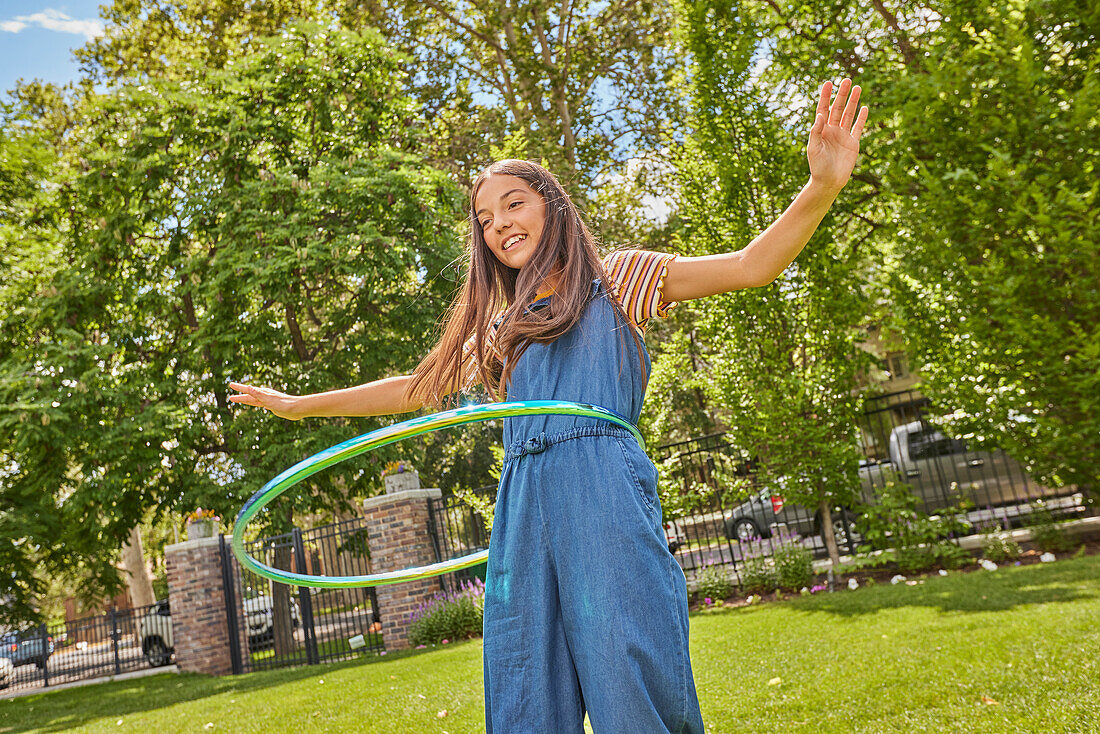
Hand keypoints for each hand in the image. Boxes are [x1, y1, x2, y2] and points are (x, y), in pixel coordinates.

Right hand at [228, 382, 304, 420]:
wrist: (297, 408)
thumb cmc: (283, 403)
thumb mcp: (268, 399)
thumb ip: (258, 394)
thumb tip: (248, 387)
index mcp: (263, 393)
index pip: (248, 390)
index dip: (239, 388)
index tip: (230, 384)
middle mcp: (265, 396)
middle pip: (249, 396)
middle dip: (240, 396)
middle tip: (230, 397)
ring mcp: (269, 401)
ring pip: (255, 400)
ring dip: (247, 400)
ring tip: (240, 400)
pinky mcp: (273, 406)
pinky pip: (261, 404)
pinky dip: (257, 404)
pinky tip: (258, 404)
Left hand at [807, 78, 868, 193]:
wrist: (829, 181)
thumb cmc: (817, 166)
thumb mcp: (813, 148)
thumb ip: (816, 131)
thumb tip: (820, 115)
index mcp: (821, 130)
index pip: (823, 109)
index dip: (825, 96)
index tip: (828, 83)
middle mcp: (832, 130)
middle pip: (837, 108)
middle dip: (842, 94)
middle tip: (847, 80)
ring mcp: (843, 135)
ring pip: (848, 114)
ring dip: (853, 101)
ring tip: (857, 87)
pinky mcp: (853, 143)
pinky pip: (858, 127)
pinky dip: (861, 118)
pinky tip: (864, 107)